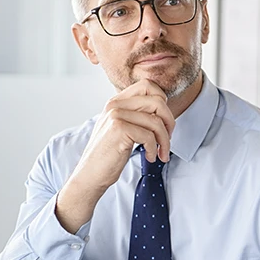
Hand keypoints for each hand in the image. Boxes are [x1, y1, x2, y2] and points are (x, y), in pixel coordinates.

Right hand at [56, 80, 174, 232]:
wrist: (90, 174)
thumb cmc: (109, 154)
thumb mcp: (121, 128)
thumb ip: (136, 115)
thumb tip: (163, 109)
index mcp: (116, 101)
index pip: (148, 85)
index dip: (163, 101)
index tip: (164, 121)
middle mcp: (115, 105)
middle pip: (157, 101)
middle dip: (169, 122)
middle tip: (167, 139)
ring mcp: (116, 115)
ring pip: (156, 121)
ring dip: (164, 141)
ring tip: (161, 153)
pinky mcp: (119, 130)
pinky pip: (149, 136)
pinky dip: (154, 150)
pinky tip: (150, 157)